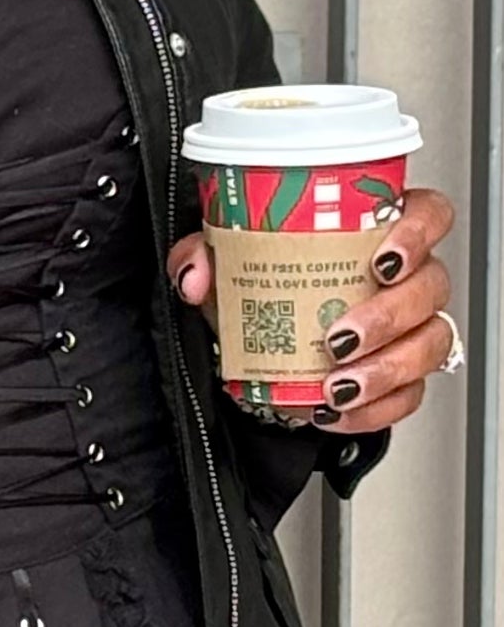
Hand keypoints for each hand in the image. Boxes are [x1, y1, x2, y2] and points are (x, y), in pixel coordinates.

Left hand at [168, 185, 458, 433]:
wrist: (259, 350)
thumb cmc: (268, 289)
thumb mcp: (230, 265)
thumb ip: (204, 255)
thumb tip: (195, 275)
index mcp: (380, 232)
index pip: (428, 215)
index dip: (418, 233)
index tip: (384, 259)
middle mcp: (407, 278)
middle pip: (430, 287)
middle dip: (389, 317)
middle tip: (339, 338)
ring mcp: (412, 329)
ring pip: (429, 344)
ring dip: (386, 369)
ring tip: (337, 386)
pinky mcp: (403, 379)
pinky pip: (408, 397)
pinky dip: (373, 411)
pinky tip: (336, 411)